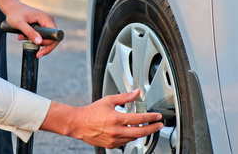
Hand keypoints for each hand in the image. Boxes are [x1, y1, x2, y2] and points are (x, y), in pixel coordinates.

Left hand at [0, 0, 58, 57]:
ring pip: (47, 38)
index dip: (50, 44)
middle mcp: (48, 20)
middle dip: (44, 46)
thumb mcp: (20, 23)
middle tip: (36, 52)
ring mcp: (46, 22)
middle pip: (53, 38)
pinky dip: (34, 39)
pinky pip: (42, 35)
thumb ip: (29, 32)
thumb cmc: (15, 13)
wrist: (12, 8)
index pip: (55, 35)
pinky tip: (23, 37)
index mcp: (46, 18)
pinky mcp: (42, 25)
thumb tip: (39, 42)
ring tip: (23, 38)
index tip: (40, 49)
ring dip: (36, 42)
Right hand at [41, 89, 163, 148]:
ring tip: (146, 127)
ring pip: (134, 138)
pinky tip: (132, 131)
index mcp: (116, 119)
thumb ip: (124, 97)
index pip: (139, 118)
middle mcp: (116, 131)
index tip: (157, 117)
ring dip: (142, 133)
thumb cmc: (91, 112)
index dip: (151, 117)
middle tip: (159, 125)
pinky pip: (126, 142)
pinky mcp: (111, 145)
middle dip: (152, 128)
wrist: (78, 123)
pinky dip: (131, 136)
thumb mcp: (108, 101)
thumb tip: (136, 92)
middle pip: (141, 132)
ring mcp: (114, 140)